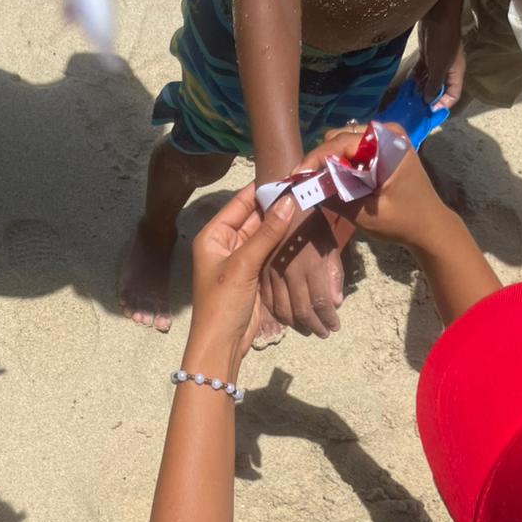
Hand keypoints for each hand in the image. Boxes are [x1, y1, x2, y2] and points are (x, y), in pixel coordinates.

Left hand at [186, 183, 296, 373]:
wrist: (222, 345)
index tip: (288, 175)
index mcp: (214, 235)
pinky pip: (270, 253)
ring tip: (308, 205)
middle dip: (276, 207)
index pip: (240, 203)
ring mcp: (241, 260)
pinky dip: (284, 245)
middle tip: (304, 190)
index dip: (263, 189)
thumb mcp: (243, 265)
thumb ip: (266, 233)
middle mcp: (226, 243)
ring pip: (265, 235)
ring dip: (283, 225)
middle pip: (254, 217)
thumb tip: (289, 201)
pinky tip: (302, 233)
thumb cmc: (222, 304)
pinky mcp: (254, 275)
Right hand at [260, 208, 344, 337]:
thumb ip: (333, 273)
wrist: (283, 199)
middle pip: (302, 312)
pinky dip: (278, 314)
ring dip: (297, 325)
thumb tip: (336, 302)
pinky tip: (288, 318)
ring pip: (283, 310)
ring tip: (307, 330)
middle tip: (323, 334)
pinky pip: (268, 300)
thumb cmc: (312, 219)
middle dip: (314, 326)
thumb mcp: (329, 243)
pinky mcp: (261, 272)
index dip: (328, 319)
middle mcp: (290, 273)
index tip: (335, 327)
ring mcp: (273, 274)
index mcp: (310, 265)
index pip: (320, 303)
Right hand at [296, 125, 449, 248]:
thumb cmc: (402, 222)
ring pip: (343, 143)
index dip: (315, 158)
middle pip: (340, 138)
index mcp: (388, 144)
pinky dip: (342, 165)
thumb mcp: (365, 215)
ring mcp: (386, 138)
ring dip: (331, 163)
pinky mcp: (383, 148)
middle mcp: (387, 132)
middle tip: (309, 185)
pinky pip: (353, 150)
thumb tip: (306, 186)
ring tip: (324, 186)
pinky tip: (339, 183)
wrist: (429, 226)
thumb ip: (336, 198)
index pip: (341, 142)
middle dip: (322, 160)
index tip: (296, 175)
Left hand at [412, 0, 465, 109]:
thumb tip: (428, 100)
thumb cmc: (442, 42)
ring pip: (428, 81)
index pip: (453, 95)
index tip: (430, 110)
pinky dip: (415, 78)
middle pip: (439, 90)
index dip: (443, 104)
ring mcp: (437, 63)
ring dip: (420, 89)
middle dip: (428, 98)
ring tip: (410, 97)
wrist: (437, 16)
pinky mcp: (427, 57)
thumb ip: (434, 85)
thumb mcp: (439, 67)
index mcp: (455, 73)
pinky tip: (408, 85)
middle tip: (416, 107)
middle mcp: (447, 70)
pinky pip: (421, 72)